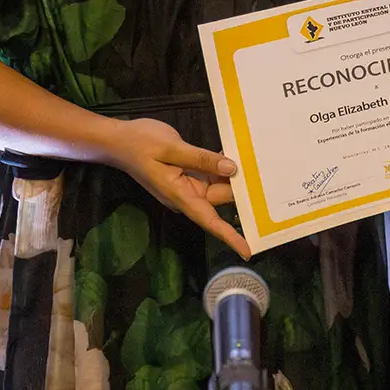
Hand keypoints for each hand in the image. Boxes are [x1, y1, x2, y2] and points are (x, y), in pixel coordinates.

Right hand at [105, 117, 249, 257]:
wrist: (118, 139)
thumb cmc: (140, 143)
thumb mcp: (171, 148)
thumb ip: (202, 159)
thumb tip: (232, 169)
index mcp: (180, 195)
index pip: (209, 220)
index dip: (229, 236)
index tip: (248, 249)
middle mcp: (186, 194)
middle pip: (219, 198)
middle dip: (241, 192)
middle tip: (270, 179)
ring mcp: (187, 184)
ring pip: (217, 184)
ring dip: (234, 176)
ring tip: (260, 164)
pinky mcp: (187, 173)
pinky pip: (210, 173)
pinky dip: (222, 166)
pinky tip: (237, 153)